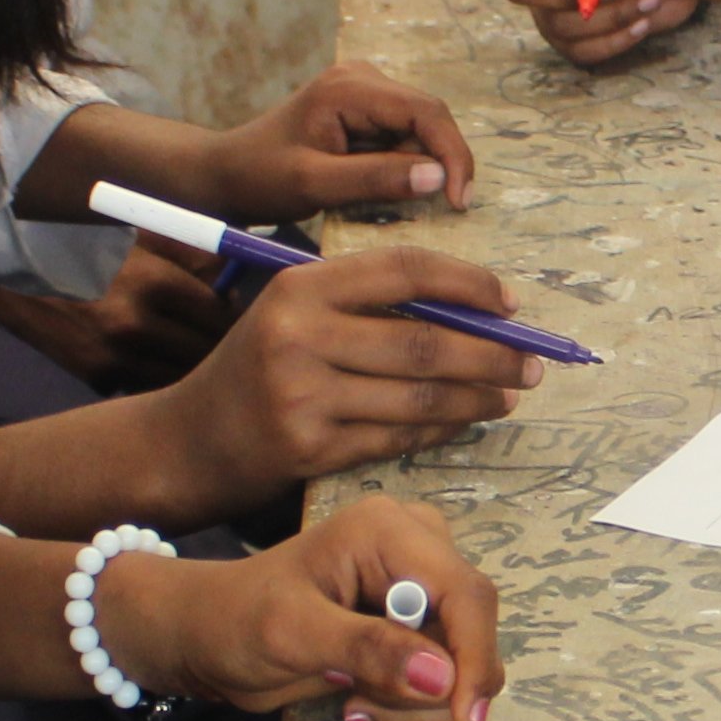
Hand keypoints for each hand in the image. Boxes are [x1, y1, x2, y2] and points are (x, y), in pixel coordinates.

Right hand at [0, 247, 231, 395]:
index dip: (234, 318)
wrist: (12, 271)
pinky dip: (159, 380)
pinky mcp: (95, 378)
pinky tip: (158, 364)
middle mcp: (134, 325)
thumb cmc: (82, 244)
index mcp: (151, 281)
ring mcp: (113, 358)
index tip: (236, 317)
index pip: (219, 316)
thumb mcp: (136, 235)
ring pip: (181, 378)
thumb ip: (190, 255)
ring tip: (202, 358)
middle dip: (224, 349)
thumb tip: (233, 285)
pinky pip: (146, 387)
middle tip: (232, 344)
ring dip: (196, 371)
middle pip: (207, 353)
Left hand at [95, 495, 502, 720]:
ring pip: (463, 663)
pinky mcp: (416, 623)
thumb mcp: (292, 634)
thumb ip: (367, 650)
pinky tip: (359, 697)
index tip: (464, 718)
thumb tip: (443, 678)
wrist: (209, 636)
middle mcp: (416, 550)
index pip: (466, 594)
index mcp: (390, 530)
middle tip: (362, 706)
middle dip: (432, 687)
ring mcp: (419, 588)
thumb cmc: (236, 620)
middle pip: (471, 631)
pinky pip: (444, 676)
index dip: (475, 658)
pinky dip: (410, 702)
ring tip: (352, 700)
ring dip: (416, 702)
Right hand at [141, 249, 544, 515]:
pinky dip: (442, 431)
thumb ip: (364, 303)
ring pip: (419, 397)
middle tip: (533, 362)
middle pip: (424, 340)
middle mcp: (299, 336)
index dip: (469, 284)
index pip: (404, 271)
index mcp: (299, 287)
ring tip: (511, 393)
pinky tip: (466, 421)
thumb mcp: (292, 313)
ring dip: (478, 397)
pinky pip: (399, 438)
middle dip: (492, 353)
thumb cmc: (255, 369)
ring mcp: (304, 396)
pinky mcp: (312, 449)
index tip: (510, 303)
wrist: (187, 441)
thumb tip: (470, 307)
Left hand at [205, 61, 475, 218]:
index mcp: (348, 88)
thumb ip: (373, 179)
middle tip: (447, 211)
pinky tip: (393, 193)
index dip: (452, 154)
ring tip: (408, 205)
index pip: (425, 111)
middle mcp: (362, 78)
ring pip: (420, 130)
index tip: (460, 200)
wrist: (227, 172)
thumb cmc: (260, 177)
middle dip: (442, 163)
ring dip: (424, 167)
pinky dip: (407, 167)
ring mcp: (364, 91)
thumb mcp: (313, 185)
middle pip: (428, 117)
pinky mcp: (364, 110)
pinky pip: (403, 137)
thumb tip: (437, 177)